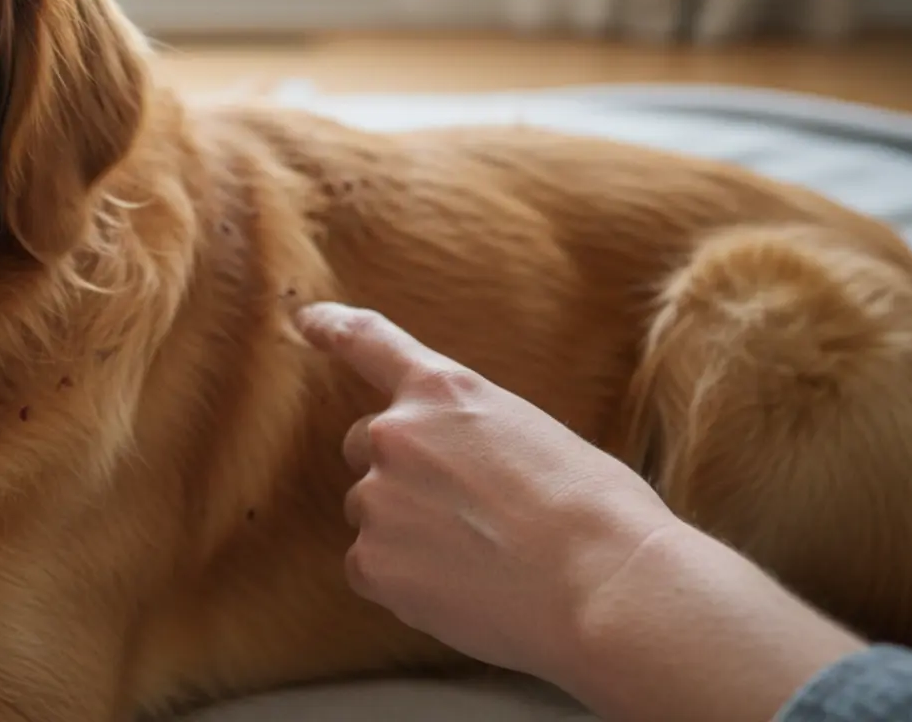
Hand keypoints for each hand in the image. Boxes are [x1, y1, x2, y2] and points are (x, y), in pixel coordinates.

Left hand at [297, 302, 678, 684]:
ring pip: (374, 515)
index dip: (333, 327)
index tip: (305, 319)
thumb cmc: (597, 512)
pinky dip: (406, 582)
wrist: (606, 585)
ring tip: (481, 560)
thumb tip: (457, 474)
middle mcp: (396, 435)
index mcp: (444, 391)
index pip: (370, 342)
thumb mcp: (535, 435)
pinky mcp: (372, 562)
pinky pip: (371, 569)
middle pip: (367, 449)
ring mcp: (378, 499)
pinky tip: (462, 591)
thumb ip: (472, 438)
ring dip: (409, 533)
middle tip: (463, 513)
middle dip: (401, 474)